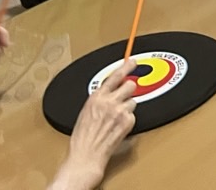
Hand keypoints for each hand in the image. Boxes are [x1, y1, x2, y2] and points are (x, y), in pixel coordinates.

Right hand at [53, 62, 136, 189]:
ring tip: (116, 120)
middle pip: (130, 85)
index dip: (126, 66)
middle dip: (129, 90)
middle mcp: (109, 102)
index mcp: (97, 97)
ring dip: (127, 108)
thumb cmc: (82, 138)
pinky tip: (118, 128)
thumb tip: (110, 93)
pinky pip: (133, 116)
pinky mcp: (127, 121)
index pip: (115, 76)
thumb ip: (100, 100)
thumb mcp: (86, 112)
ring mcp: (120, 111)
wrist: (86, 155)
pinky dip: (128, 121)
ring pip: (133, 101)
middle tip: (124, 97)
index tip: (133, 61)